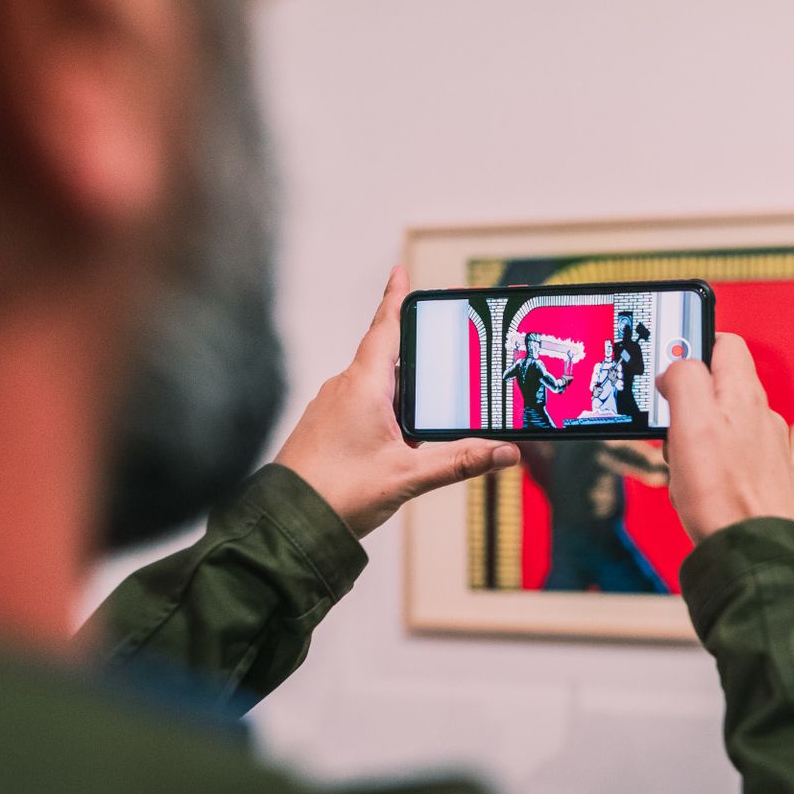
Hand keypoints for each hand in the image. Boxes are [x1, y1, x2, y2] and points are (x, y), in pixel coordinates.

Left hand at [274, 267, 518, 538]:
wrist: (288, 523)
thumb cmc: (338, 493)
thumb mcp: (408, 476)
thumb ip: (459, 461)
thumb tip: (505, 452)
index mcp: (364, 384)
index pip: (386, 327)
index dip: (395, 297)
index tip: (401, 271)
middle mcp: (346, 387)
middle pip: (387, 353)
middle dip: (417, 346)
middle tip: (445, 339)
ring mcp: (334, 407)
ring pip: (377, 382)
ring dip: (404, 382)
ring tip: (434, 393)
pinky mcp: (328, 428)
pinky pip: (364, 404)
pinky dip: (387, 406)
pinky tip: (402, 430)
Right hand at [656, 333, 793, 543]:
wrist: (756, 553)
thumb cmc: (725, 495)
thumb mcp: (692, 425)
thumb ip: (684, 380)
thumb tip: (677, 366)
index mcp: (743, 393)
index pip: (724, 342)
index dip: (692, 344)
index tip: (667, 362)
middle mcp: (759, 415)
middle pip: (716, 384)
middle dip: (684, 400)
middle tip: (667, 426)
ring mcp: (762, 446)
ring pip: (717, 422)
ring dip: (691, 436)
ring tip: (681, 464)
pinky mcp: (760, 475)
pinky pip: (725, 454)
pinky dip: (704, 463)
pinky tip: (696, 486)